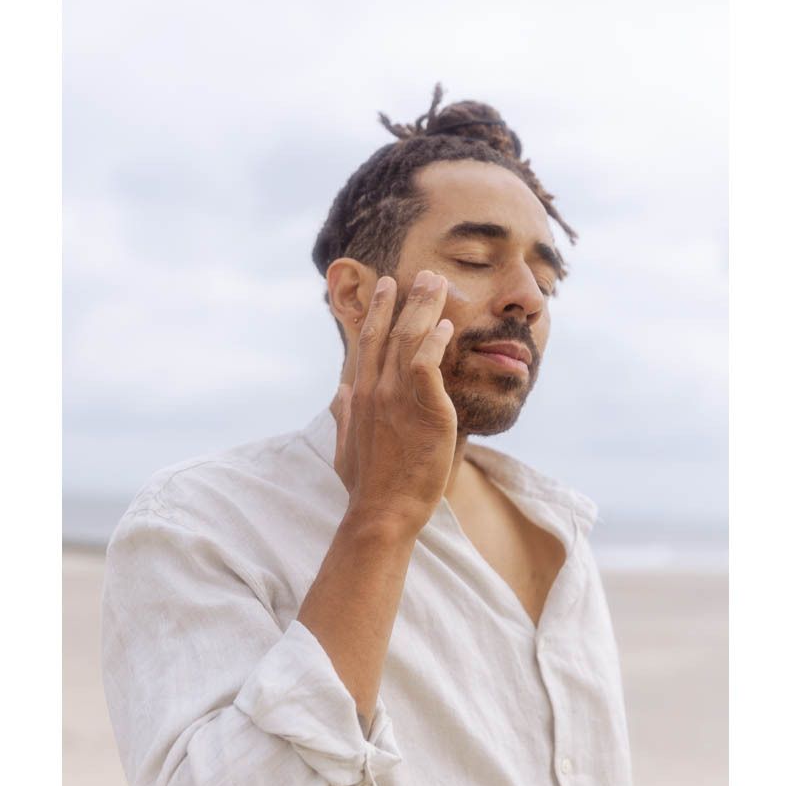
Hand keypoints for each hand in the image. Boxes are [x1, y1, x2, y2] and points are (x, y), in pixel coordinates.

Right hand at [330, 270, 456, 534]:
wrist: (381, 511)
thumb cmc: (366, 486)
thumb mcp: (345, 446)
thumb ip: (343, 415)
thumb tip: (340, 392)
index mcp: (358, 396)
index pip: (368, 343)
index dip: (377, 312)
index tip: (385, 286)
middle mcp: (374, 390)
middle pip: (389, 332)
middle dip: (403, 299)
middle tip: (419, 274)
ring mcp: (396, 398)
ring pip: (409, 340)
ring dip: (424, 308)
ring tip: (437, 283)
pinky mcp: (423, 409)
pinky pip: (428, 364)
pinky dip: (435, 341)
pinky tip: (445, 325)